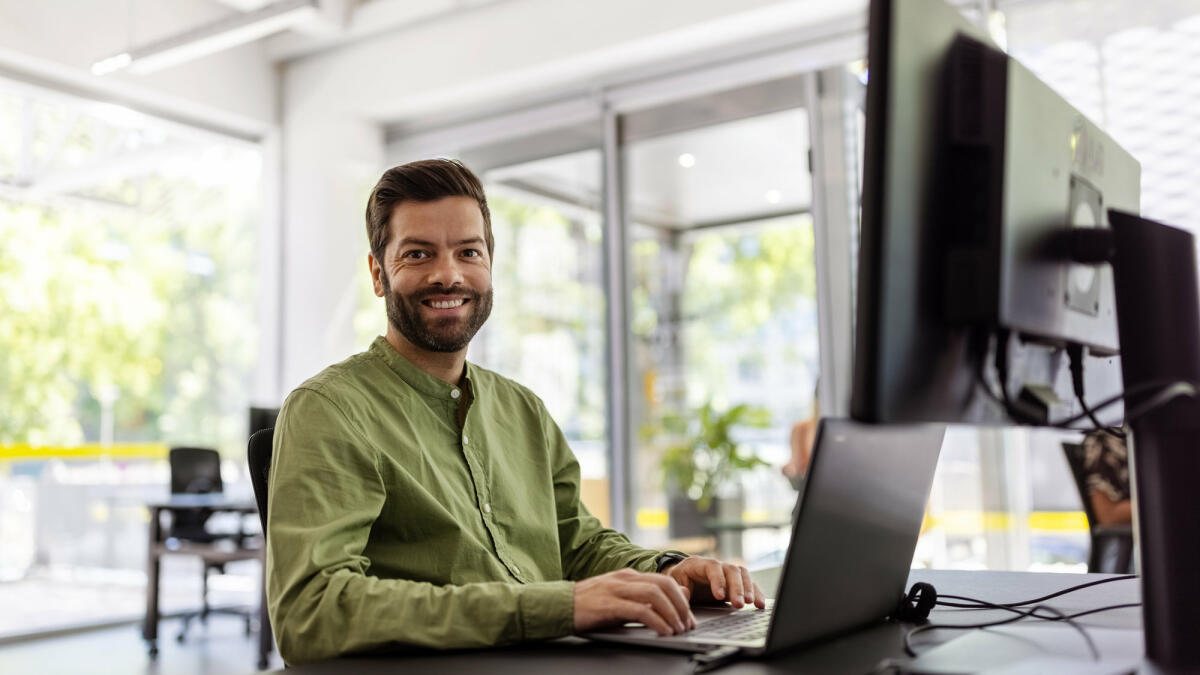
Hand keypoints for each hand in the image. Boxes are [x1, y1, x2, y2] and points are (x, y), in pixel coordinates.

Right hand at [573, 568, 694, 635]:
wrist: (558, 605)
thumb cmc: (590, 605)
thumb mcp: (621, 599)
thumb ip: (646, 597)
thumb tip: (677, 595)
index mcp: (628, 575)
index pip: (664, 581)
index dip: (681, 599)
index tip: (688, 617)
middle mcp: (624, 578)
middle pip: (663, 585)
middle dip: (681, 606)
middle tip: (687, 624)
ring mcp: (616, 589)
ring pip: (655, 595)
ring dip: (671, 614)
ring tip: (677, 630)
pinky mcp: (608, 604)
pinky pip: (639, 610)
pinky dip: (656, 621)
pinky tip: (662, 632)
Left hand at [664, 557, 765, 609]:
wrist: (682, 581)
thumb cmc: (677, 582)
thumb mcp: (673, 584)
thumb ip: (679, 589)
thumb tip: (685, 592)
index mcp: (698, 564)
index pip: (712, 567)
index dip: (718, 580)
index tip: (720, 596)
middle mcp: (715, 565)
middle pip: (730, 570)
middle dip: (736, 587)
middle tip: (739, 604)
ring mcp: (726, 573)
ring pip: (742, 574)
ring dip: (748, 589)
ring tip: (751, 603)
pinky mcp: (734, 583)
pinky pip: (748, 584)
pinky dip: (756, 592)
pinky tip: (760, 604)